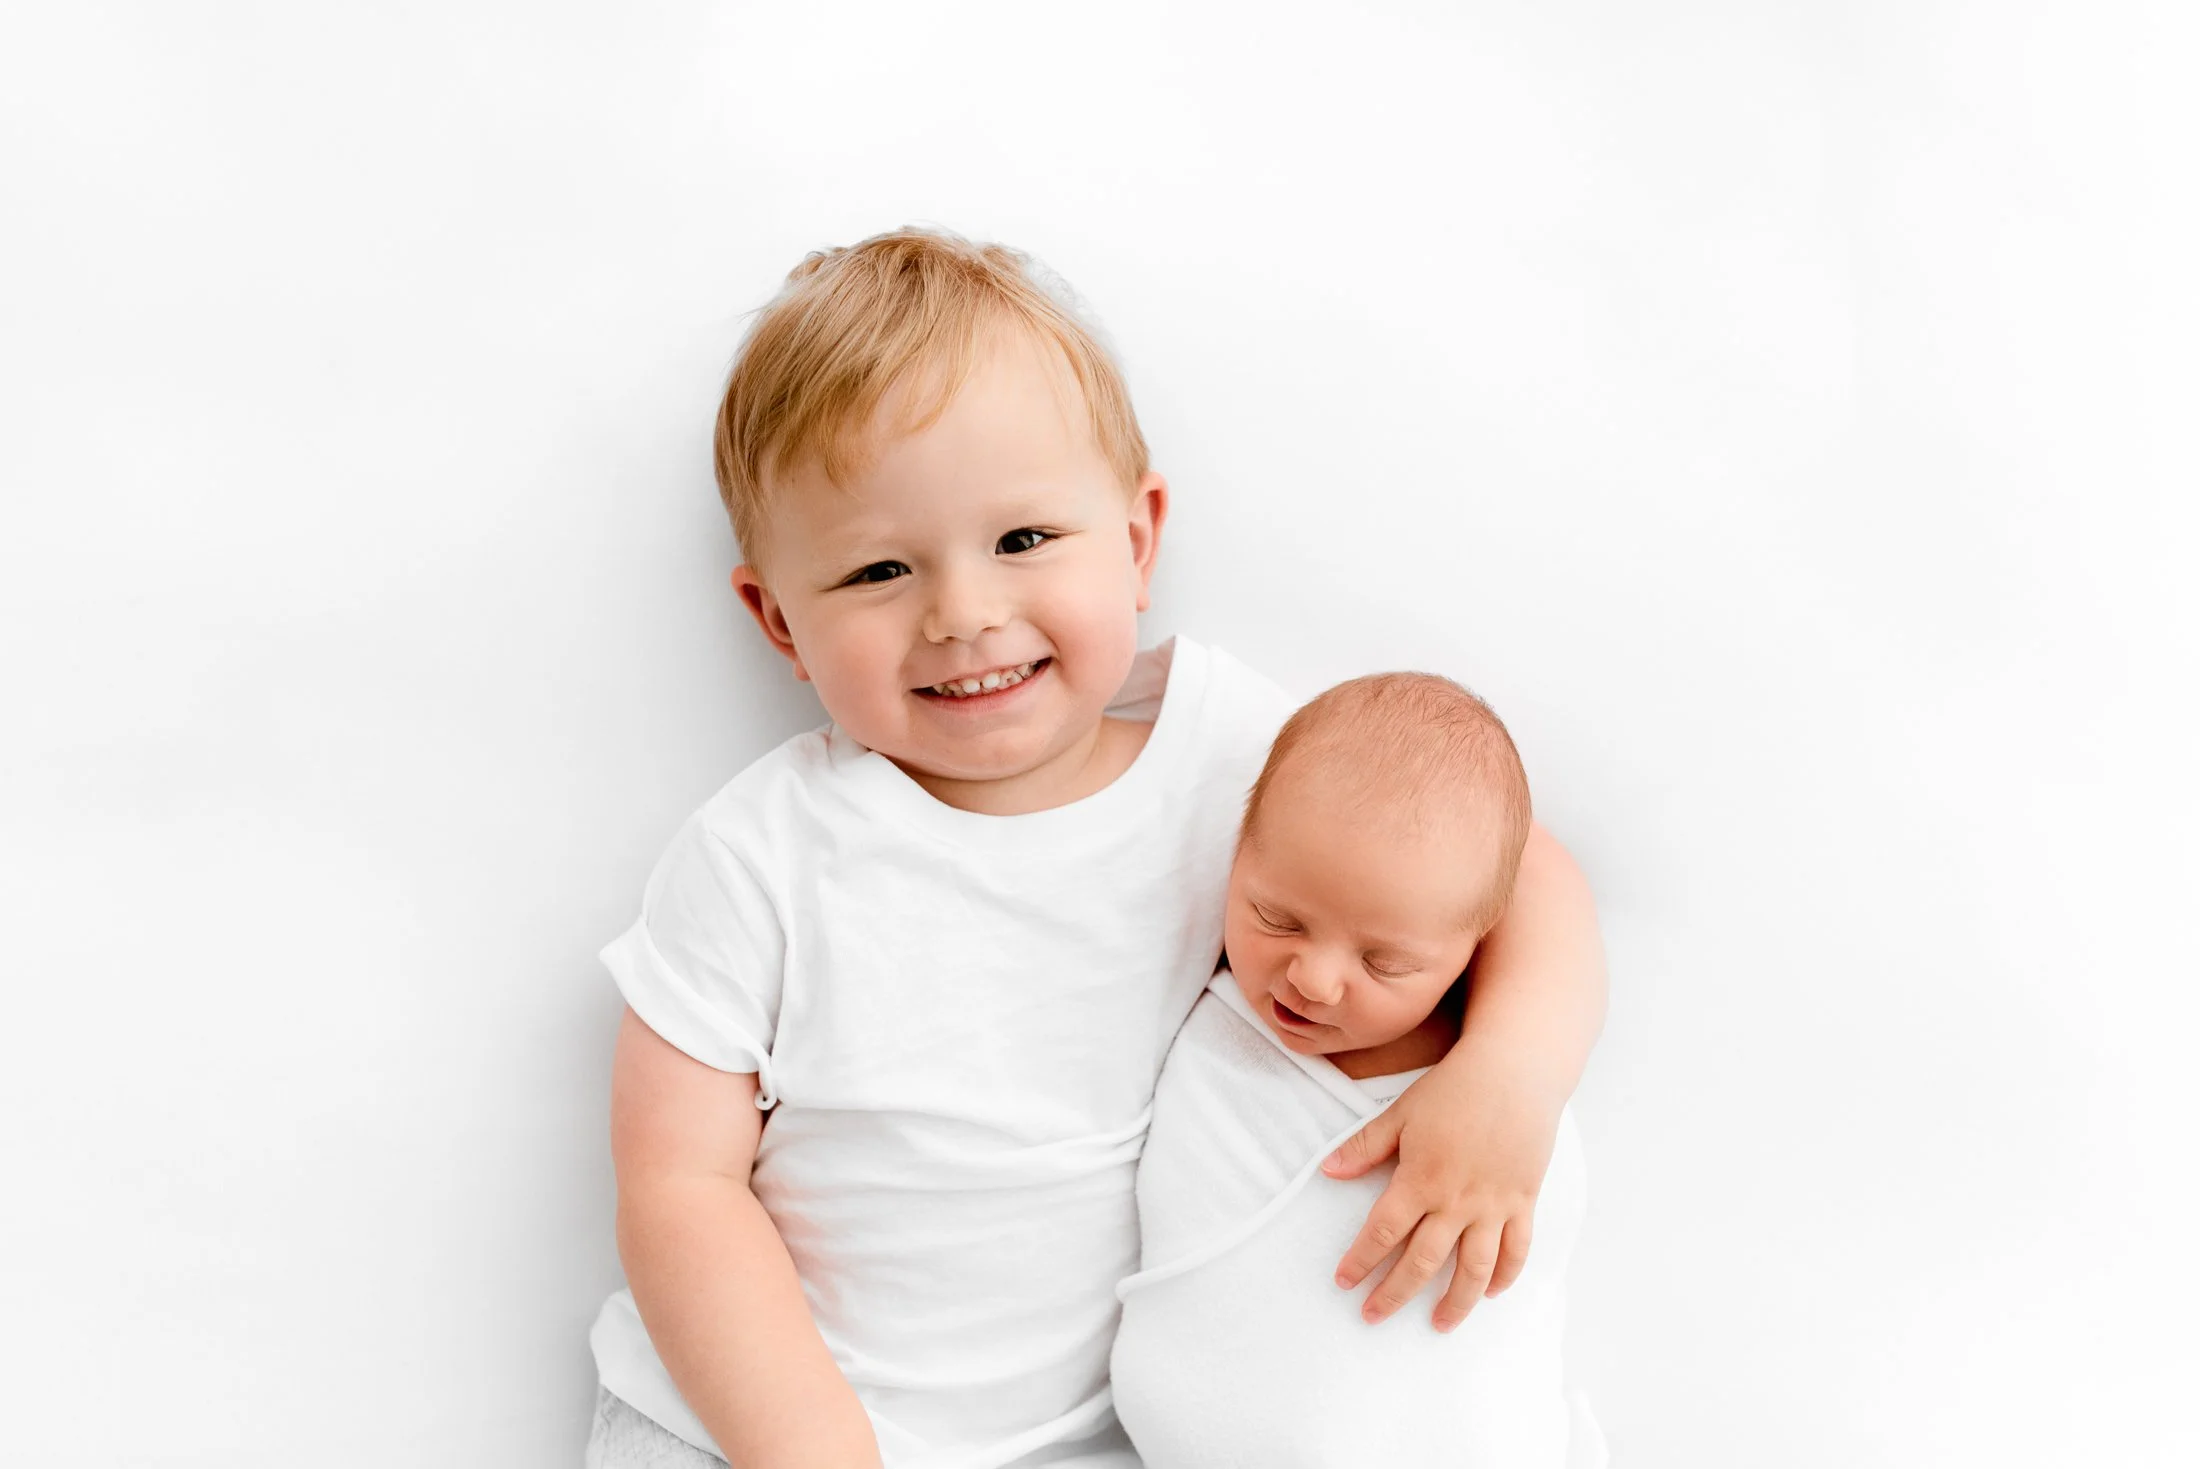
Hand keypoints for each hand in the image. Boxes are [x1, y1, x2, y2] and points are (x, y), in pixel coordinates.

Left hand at [1323, 1055, 1561, 1330]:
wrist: (1514, 1070)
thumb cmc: (1453, 1088)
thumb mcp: (1401, 1113)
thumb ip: (1365, 1147)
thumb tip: (1327, 1172)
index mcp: (1421, 1179)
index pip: (1383, 1233)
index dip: (1361, 1261)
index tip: (1344, 1283)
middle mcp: (1457, 1201)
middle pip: (1422, 1262)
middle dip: (1394, 1293)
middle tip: (1373, 1315)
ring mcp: (1493, 1205)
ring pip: (1473, 1269)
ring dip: (1454, 1302)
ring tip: (1438, 1324)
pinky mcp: (1522, 1201)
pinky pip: (1516, 1249)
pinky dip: (1504, 1276)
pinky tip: (1490, 1293)